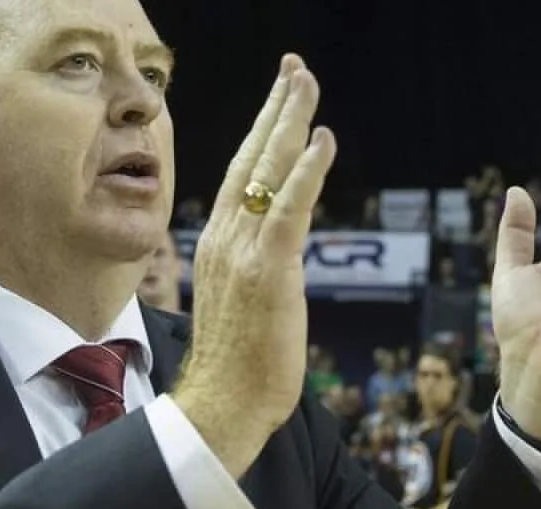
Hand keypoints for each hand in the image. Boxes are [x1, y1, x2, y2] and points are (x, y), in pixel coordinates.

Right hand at [174, 54, 336, 475]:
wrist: (220, 408)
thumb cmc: (236, 368)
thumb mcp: (242, 305)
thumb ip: (255, 270)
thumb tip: (277, 257)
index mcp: (219, 245)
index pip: (241, 176)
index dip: (263, 133)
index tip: (280, 98)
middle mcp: (224, 239)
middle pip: (251, 159)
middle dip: (276, 109)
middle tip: (295, 68)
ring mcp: (243, 253)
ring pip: (268, 173)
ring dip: (290, 122)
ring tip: (307, 82)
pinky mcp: (268, 271)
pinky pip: (289, 210)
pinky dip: (306, 172)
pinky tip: (322, 139)